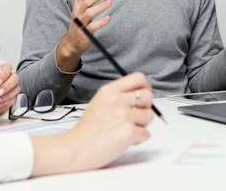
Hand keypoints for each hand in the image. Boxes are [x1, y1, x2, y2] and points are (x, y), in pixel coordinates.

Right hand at [30, 72, 152, 175]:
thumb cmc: (87, 130)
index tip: (144, 97)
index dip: (146, 87)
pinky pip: (146, 134)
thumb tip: (140, 97)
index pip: (139, 78)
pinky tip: (124, 140)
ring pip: (149, 116)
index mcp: (110, 90)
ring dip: (142, 126)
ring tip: (125, 130)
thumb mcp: (100, 102)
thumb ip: (119, 96)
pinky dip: (138, 139)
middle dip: (145, 108)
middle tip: (135, 118)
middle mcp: (118, 100)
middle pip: (148, 96)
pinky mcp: (128, 132)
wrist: (76, 148)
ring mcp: (124, 115)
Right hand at [56, 0, 111, 70]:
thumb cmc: (79, 22)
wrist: (72, 43)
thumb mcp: (82, 7)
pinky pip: (93, 26)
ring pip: (89, 13)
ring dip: (99, 7)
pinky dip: (101, 22)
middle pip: (86, 2)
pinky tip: (108, 18)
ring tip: (110, 2)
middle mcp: (78, 12)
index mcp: (78, 5)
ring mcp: (81, 23)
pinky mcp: (85, 33)